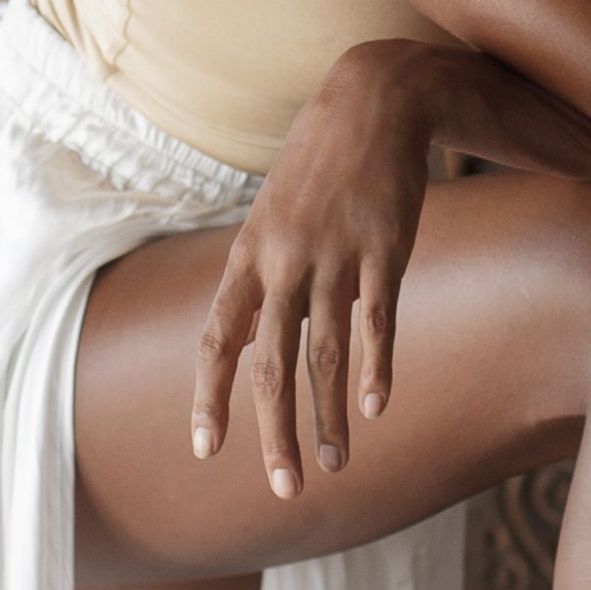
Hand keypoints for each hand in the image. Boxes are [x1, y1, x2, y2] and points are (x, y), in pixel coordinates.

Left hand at [191, 43, 444, 496]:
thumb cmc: (318, 165)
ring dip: (327, 417)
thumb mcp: (270, 218)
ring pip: (325, 353)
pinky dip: (375, 366)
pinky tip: (375, 406)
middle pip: (271, 364)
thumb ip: (254, 283)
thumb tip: (235, 345)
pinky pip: (378, 319)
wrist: (374, 99)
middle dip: (274, 432)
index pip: (217, 340)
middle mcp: (284, 260)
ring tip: (334, 465)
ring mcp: (335, 255)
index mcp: (249, 256)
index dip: (209, 397)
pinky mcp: (385, 248)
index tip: (205, 450)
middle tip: (283, 490)